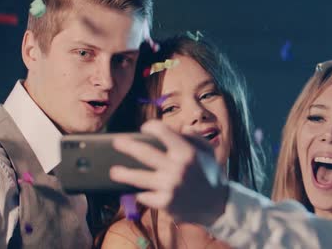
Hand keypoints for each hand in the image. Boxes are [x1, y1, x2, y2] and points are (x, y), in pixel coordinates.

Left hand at [109, 119, 228, 224]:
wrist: (218, 205)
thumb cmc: (211, 174)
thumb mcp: (207, 151)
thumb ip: (194, 136)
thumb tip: (178, 127)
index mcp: (187, 152)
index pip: (163, 132)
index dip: (151, 127)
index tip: (145, 128)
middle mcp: (177, 168)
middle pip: (144, 153)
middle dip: (127, 146)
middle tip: (116, 142)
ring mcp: (169, 186)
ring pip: (138, 177)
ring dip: (123, 173)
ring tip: (114, 171)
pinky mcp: (165, 203)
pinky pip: (145, 195)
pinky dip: (142, 193)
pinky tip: (138, 192)